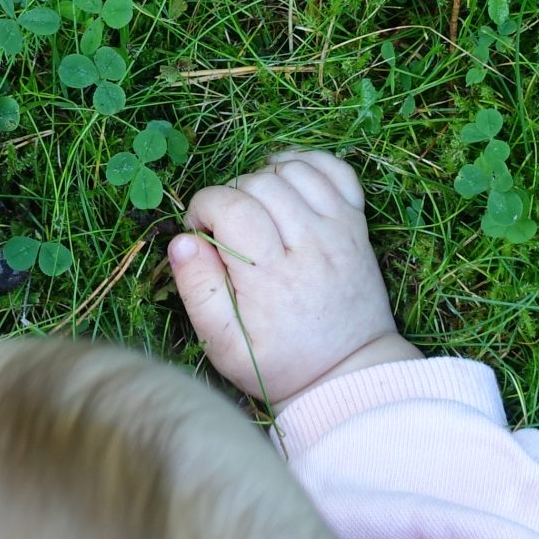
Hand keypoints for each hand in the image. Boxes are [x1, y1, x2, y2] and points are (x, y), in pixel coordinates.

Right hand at [168, 150, 419, 404]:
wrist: (348, 374)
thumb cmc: (280, 363)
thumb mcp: (225, 346)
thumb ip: (199, 292)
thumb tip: (182, 241)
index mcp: (271, 274)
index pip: (229, 204)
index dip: (203, 208)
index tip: (202, 232)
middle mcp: (309, 243)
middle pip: (259, 181)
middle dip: (231, 195)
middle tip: (228, 228)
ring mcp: (339, 229)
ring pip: (294, 170)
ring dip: (266, 177)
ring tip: (256, 208)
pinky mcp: (356, 225)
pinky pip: (335, 170)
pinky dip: (307, 165)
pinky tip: (288, 184)